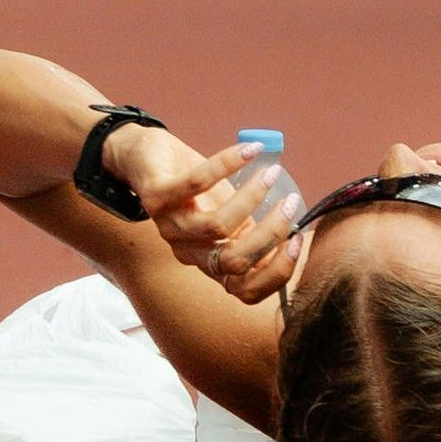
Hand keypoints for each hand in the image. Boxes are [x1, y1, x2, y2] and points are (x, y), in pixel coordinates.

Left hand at [132, 131, 303, 302]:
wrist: (141, 159)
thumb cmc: (193, 188)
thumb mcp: (227, 213)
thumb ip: (250, 229)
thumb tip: (293, 231)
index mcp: (209, 261)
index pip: (244, 291)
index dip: (277, 272)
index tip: (299, 239)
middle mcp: (189, 251)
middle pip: (235, 262)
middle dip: (271, 234)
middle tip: (290, 202)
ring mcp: (170, 225)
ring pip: (217, 226)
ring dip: (252, 197)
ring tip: (270, 172)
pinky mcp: (157, 195)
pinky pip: (199, 182)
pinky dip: (230, 164)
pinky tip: (251, 150)